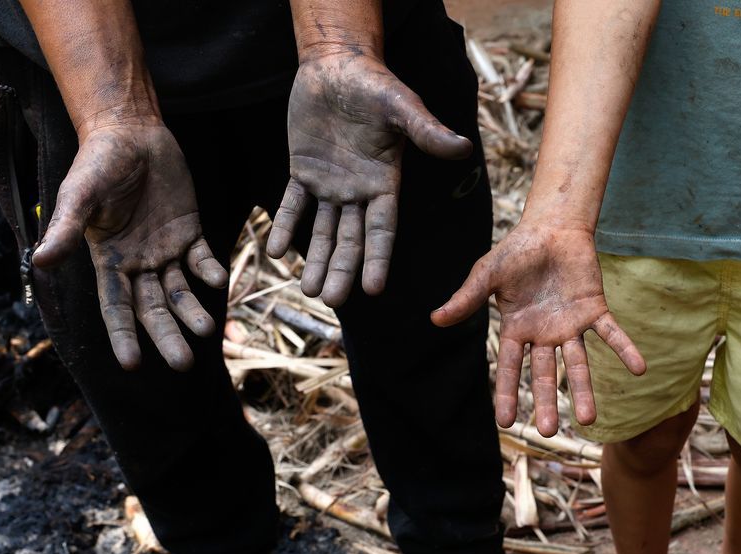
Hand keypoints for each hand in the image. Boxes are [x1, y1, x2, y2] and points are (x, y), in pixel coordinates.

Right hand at [33, 125, 226, 371]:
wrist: (130, 133)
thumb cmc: (98, 163)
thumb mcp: (80, 195)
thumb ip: (66, 229)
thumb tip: (40, 261)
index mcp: (110, 261)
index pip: (116, 308)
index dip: (124, 336)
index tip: (133, 365)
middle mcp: (139, 263)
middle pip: (154, 308)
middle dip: (168, 336)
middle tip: (184, 363)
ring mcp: (166, 249)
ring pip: (181, 291)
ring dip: (193, 311)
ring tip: (208, 329)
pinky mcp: (190, 232)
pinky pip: (203, 258)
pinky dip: (211, 271)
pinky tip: (219, 280)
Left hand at [267, 51, 472, 306]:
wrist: (337, 66)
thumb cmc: (375, 84)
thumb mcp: (402, 107)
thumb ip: (427, 132)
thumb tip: (463, 148)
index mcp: (384, 182)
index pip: (381, 230)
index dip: (377, 259)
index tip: (373, 290)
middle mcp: (358, 190)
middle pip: (350, 240)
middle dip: (341, 270)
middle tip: (330, 301)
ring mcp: (330, 183)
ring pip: (322, 230)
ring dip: (315, 259)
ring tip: (308, 290)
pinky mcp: (302, 170)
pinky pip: (292, 205)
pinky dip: (285, 226)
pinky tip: (276, 251)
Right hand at [432, 224, 644, 436]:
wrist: (551, 229)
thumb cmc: (516, 252)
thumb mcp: (487, 275)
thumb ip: (467, 299)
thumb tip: (435, 319)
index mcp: (517, 330)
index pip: (512, 369)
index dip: (508, 394)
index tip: (506, 423)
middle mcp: (544, 335)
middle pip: (546, 375)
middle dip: (547, 402)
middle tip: (549, 432)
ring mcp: (570, 326)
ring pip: (578, 364)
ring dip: (584, 390)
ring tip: (590, 420)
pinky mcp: (594, 310)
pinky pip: (611, 334)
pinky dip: (624, 350)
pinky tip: (640, 369)